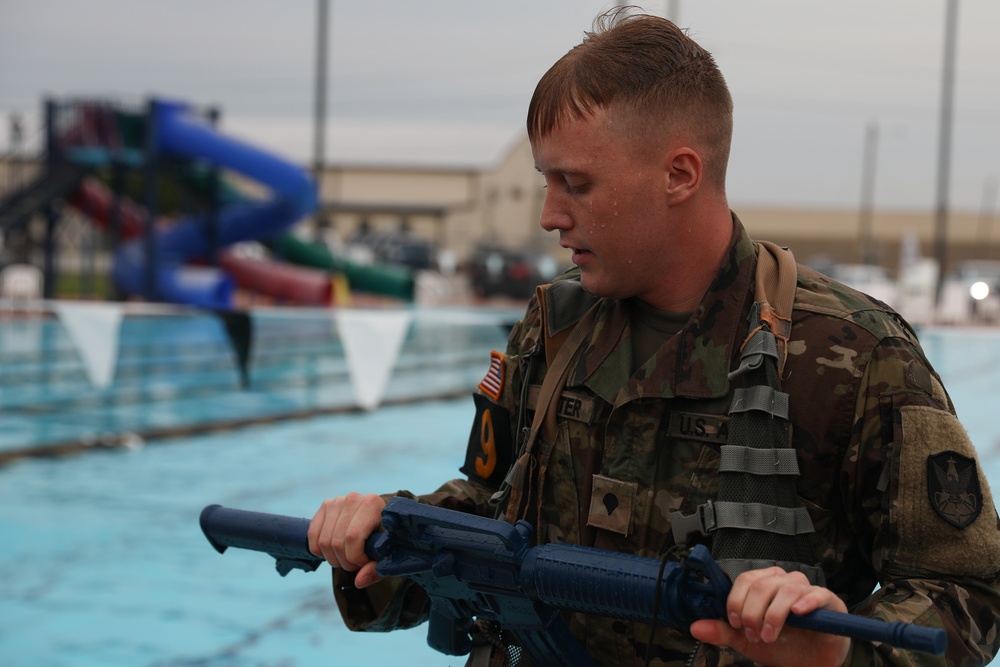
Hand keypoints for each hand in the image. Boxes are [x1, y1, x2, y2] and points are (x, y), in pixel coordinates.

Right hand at [307, 492, 385, 587]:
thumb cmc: (387, 537)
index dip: (356, 558)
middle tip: (356, 563)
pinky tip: (333, 552)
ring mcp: (337, 501)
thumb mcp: (388, 554)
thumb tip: (359, 581)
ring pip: (324, 542)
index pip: (352, 538)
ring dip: (333, 558)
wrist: (380, 517)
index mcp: (372, 504)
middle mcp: (353, 499)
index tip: (365, 562)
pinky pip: (313, 535)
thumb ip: (377, 569)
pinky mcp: (325, 506)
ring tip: (348, 557)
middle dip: (345, 561)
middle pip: (336, 542)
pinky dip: (320, 550)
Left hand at [689, 566, 850, 666]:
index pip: (745, 580)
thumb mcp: (747, 641)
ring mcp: (807, 589)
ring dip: (773, 614)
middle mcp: (784, 581)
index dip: (736, 601)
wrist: (811, 665)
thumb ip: (723, 632)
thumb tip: (695, 627)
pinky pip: (818, 593)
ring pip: (786, 588)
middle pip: (762, 585)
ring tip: (770, 636)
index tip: (735, 624)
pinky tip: (797, 613)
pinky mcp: (829, 601)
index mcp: (764, 584)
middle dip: (753, 612)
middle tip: (754, 635)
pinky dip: (806, 601)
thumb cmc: (781, 647)